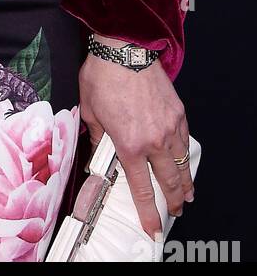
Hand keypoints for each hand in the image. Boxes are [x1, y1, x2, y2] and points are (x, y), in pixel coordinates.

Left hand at [79, 34, 193, 239]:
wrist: (124, 49)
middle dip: (173, 201)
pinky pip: (184, 140)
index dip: (147, 212)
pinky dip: (185, 155)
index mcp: (129, 145)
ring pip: (181, 164)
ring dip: (184, 182)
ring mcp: (169, 127)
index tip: (152, 227)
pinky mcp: (178, 113)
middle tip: (175, 212)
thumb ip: (97, 136)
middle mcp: (153, 140)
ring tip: (186, 194)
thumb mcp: (89, 111)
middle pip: (168, 181)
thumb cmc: (102, 77)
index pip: (141, 189)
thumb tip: (99, 150)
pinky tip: (183, 160)